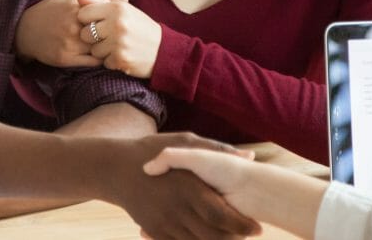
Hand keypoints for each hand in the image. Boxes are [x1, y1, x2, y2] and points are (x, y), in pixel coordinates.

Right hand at [15, 0, 122, 66]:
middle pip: (107, 33)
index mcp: (78, 6)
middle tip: (122, 37)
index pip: (110, 14)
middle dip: (116, 36)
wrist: (26, 29)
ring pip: (102, 49)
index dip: (118, 20)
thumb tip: (125, 2)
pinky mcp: (66, 59)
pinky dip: (100, 59)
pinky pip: (93, 62)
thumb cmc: (52, 8)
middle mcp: (74, 25)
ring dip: (109, 49)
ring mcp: (70, 43)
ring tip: (112, 46)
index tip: (122, 23)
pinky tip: (101, 54)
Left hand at [76, 0, 161, 77]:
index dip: (87, 20)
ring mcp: (119, 43)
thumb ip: (100, 2)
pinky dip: (111, 61)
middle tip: (105, 37)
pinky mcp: (121, 59)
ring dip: (102, 51)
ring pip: (93, 50)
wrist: (164, 50)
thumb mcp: (124, 10)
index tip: (96, 23)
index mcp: (117, 8)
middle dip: (92, 38)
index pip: (84, 13)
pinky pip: (103, 62)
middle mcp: (117, 24)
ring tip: (116, 47)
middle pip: (85, 33)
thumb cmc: (140, 28)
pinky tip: (122, 55)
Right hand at [104, 133, 260, 239]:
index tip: (256, 228)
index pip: (222, 216)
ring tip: (230, 238)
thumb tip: (250, 157)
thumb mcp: (185, 141)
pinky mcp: (155, 230)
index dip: (242, 225)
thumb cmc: (151, 149)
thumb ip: (217, 149)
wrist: (115, 168)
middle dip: (233, 239)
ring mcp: (164, 222)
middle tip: (246, 237)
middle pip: (212, 235)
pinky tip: (205, 238)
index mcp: (188, 186)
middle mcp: (176, 208)